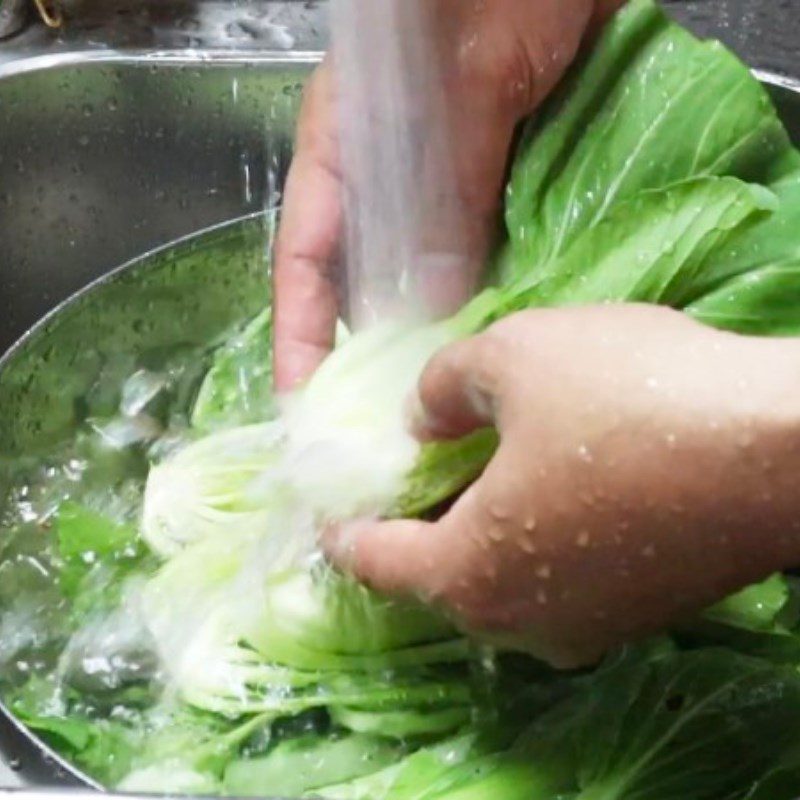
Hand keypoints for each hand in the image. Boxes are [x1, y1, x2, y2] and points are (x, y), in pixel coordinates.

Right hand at [273, 0, 625, 390]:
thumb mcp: (473, 84)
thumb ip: (450, 187)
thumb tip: (433, 305)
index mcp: (346, 146)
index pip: (306, 262)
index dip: (301, 338)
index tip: (304, 408)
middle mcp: (390, 177)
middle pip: (365, 283)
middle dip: (372, 355)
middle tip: (387, 429)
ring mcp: (448, 183)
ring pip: (429, 276)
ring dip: (439, 332)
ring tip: (447, 402)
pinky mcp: (502, 182)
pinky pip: (489, 254)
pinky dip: (495, 296)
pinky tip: (505, 340)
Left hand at [325, 305, 799, 667]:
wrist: (784, 447)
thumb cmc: (628, 399)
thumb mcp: (513, 357)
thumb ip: (442, 387)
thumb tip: (421, 421)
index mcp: (469, 573)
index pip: (375, 562)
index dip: (342, 530)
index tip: (327, 511)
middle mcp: (520, 622)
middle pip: (438, 578)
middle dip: (412, 528)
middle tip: (405, 476)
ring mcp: (585, 626)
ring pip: (501, 583)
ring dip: (476, 534)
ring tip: (471, 476)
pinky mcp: (639, 611)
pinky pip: (554, 581)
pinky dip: (530, 542)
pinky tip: (545, 489)